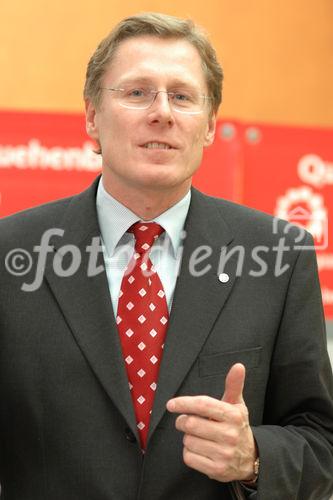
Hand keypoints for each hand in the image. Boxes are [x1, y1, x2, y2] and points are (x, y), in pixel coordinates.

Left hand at [166, 363, 256, 481]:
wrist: (251, 458)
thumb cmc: (237, 426)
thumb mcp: (237, 405)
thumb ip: (234, 385)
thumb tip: (238, 366)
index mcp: (233, 415)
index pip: (203, 405)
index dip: (184, 403)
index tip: (171, 404)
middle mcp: (230, 434)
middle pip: (191, 424)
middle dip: (183, 421)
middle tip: (186, 421)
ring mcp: (224, 453)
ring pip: (188, 441)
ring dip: (187, 437)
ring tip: (199, 436)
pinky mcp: (217, 470)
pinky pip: (189, 457)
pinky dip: (189, 452)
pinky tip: (200, 449)